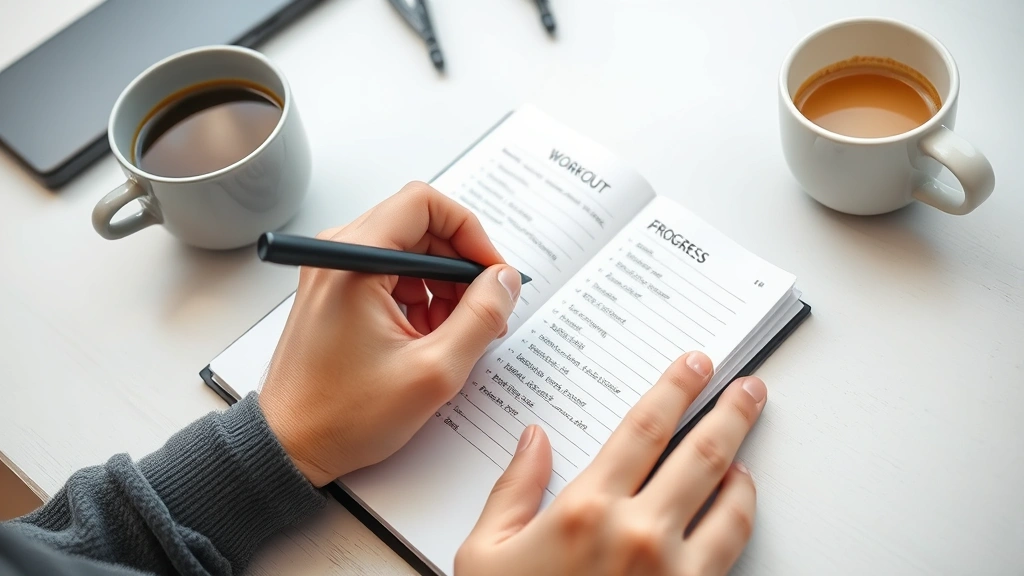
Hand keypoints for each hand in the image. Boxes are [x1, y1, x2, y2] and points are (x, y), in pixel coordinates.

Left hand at [258, 182, 521, 486]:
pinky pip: (392, 274)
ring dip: (443, 286)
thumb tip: (505, 280)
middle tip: (483, 310)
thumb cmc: (345, 416)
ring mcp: (335, 271)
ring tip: (452, 334)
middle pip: (421, 226)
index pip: (426, 204)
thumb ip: (481, 317)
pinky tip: (428, 339)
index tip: (492, 273)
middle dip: (461, 266)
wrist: (291, 446)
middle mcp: (339, 253)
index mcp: (355, 260)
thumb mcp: (434, 371)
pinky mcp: (337, 291)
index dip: (471, 233)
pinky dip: (420, 298)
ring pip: (410, 251)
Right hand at [456, 352, 766, 575]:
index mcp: (585, 510)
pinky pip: (733, 550)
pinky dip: (742, 518)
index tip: (695, 366)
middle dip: (732, 412)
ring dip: (744, 466)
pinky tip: (737, 506)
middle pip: (703, 453)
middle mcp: (639, 534)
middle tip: (748, 387)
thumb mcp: (485, 554)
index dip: (676, 388)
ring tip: (745, 449)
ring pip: (731, 502)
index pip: (645, 427)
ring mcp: (674, 573)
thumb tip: (535, 439)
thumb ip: (513, 488)